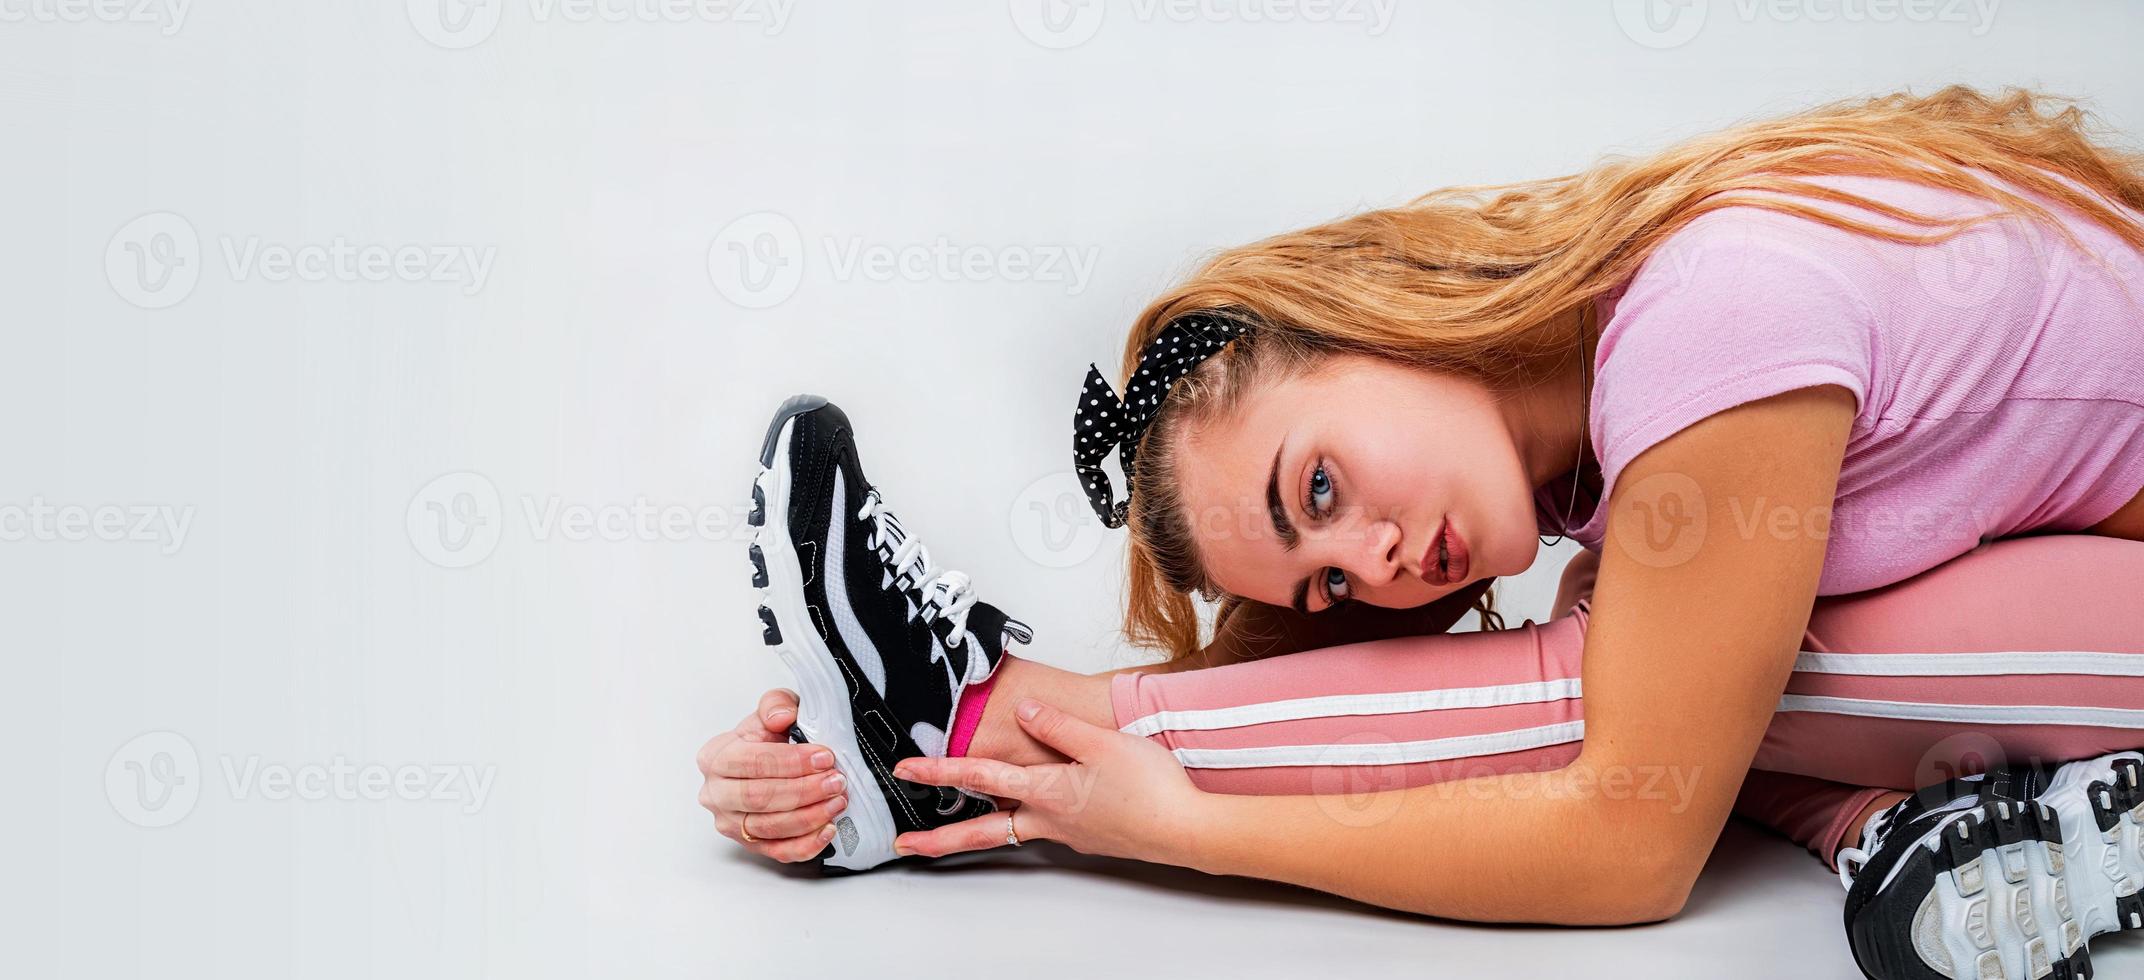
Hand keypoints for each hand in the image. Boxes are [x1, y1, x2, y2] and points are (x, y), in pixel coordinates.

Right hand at [695, 689, 849, 862]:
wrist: (768, 759)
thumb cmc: (767, 737)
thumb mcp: (773, 709)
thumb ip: (776, 704)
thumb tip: (781, 717)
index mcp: (715, 758)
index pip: (752, 763)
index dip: (791, 762)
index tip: (824, 757)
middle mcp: (716, 794)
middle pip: (760, 798)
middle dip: (804, 790)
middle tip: (835, 781)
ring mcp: (731, 823)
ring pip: (770, 827)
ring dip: (810, 816)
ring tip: (837, 800)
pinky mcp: (750, 844)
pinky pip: (778, 851)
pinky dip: (806, 844)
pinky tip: (827, 829)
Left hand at [890, 698, 1204, 864]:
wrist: (1188, 830)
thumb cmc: (1152, 789)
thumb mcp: (1102, 743)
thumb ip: (1058, 726)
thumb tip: (1024, 711)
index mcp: (1047, 791)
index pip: (980, 776)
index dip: (939, 771)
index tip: (906, 770)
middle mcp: (1050, 818)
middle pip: (982, 830)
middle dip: (939, 839)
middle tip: (905, 845)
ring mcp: (1068, 832)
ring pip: (1011, 831)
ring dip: (978, 832)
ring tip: (951, 834)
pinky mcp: (1088, 836)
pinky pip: (1046, 827)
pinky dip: (1026, 821)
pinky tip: (1038, 808)